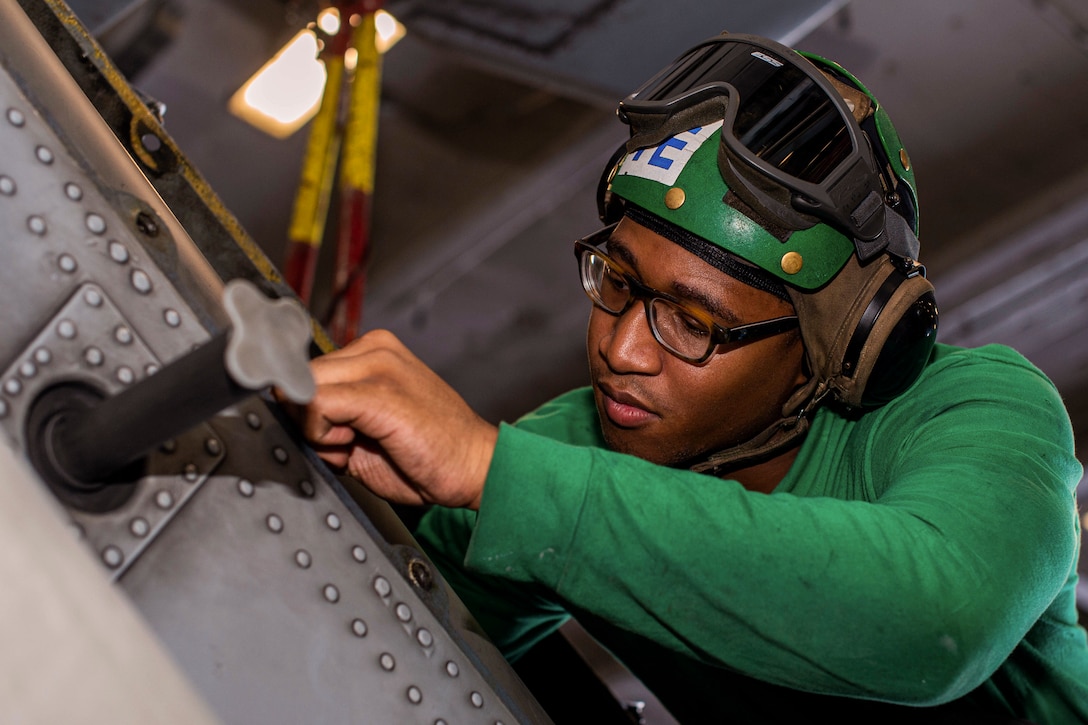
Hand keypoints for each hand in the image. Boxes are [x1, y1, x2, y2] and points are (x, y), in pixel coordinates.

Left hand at [288, 330, 496, 509]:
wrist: (476, 467)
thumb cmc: (428, 455)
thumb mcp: (367, 426)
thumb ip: (330, 412)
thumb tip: (284, 413)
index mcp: (374, 349)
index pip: (306, 369)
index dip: (306, 410)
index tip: (329, 435)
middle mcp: (374, 347)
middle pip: (299, 378)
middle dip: (308, 420)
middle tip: (346, 446)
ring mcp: (377, 365)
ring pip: (303, 389)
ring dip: (316, 428)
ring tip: (357, 444)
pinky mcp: (377, 391)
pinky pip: (315, 404)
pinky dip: (321, 435)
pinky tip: (355, 446)